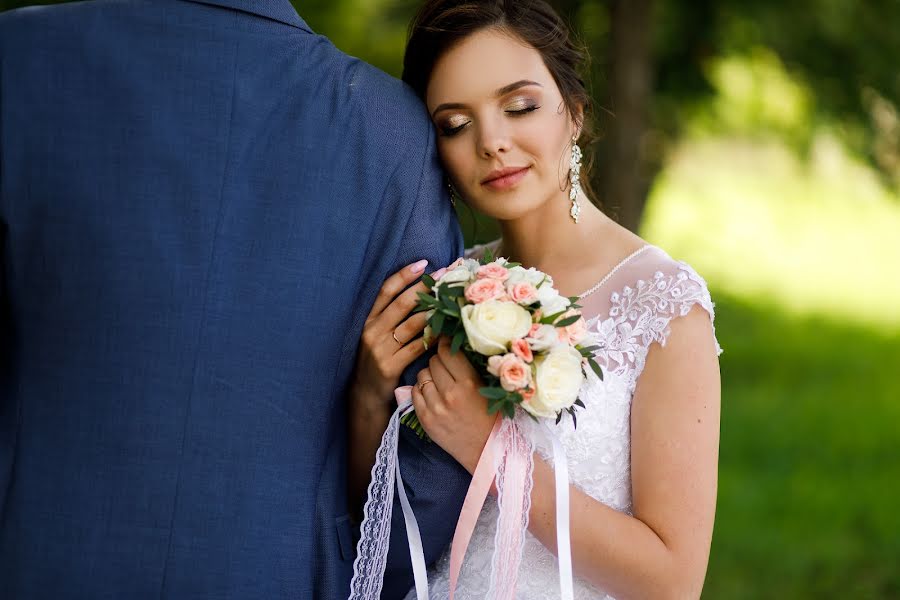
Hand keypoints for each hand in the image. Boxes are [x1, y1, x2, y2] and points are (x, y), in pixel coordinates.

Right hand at [350, 260, 444, 412]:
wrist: (365, 394)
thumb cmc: (377, 359)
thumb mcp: (376, 335)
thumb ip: (391, 316)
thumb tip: (420, 292)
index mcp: (368, 320)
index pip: (385, 291)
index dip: (404, 275)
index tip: (423, 263)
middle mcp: (372, 331)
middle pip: (401, 303)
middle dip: (424, 287)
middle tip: (444, 276)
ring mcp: (380, 349)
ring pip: (411, 324)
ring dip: (432, 311)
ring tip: (449, 300)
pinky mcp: (389, 366)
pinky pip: (416, 348)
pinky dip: (432, 338)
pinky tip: (446, 330)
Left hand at [411, 336, 497, 473]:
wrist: (487, 451)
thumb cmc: (492, 418)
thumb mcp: (487, 389)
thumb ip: (468, 369)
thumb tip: (450, 346)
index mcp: (469, 384)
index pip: (447, 352)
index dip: (445, 344)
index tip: (446, 342)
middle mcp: (450, 394)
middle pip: (433, 362)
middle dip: (438, 360)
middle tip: (446, 365)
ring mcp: (435, 408)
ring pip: (422, 375)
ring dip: (429, 375)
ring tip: (440, 382)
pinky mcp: (425, 420)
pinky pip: (414, 393)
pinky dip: (421, 390)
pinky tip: (432, 394)